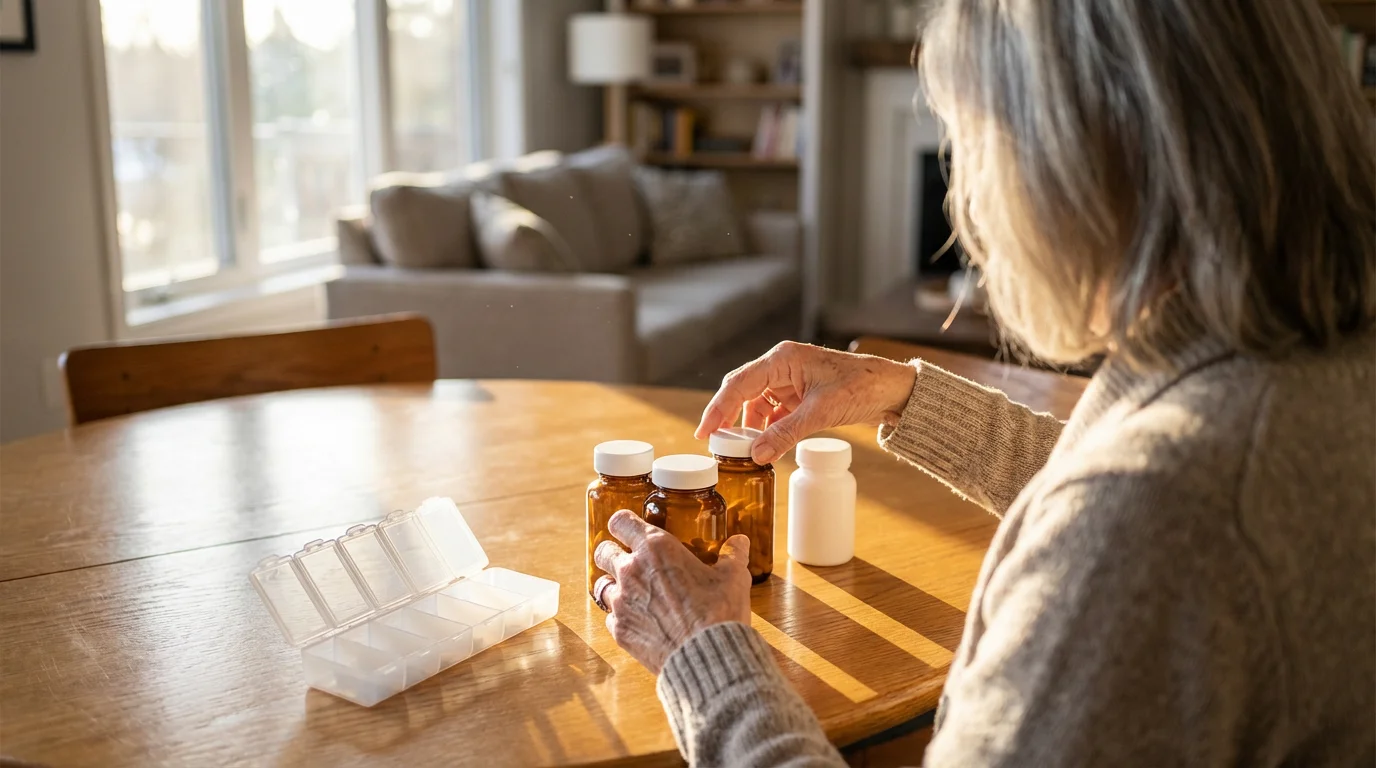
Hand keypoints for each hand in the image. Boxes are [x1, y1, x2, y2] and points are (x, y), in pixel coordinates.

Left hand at [593, 510, 751, 673]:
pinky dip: (621, 616)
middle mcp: (631, 570)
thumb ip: (733, 555)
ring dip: (614, 586)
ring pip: (601, 585)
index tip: (629, 529)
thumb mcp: (733, 577)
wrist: (706, 656)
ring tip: (632, 592)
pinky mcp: (620, 630)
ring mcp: (622, 602)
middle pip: (603, 551)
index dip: (623, 524)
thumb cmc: (718, 611)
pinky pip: (610, 617)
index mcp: (656, 548)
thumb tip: (739, 542)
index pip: (621, 522)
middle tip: (628, 560)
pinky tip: (640, 620)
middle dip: (612, 553)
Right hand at [695, 341, 917, 463]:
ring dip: (751, 428)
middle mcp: (782, 366)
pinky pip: (774, 412)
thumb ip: (786, 433)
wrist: (894, 390)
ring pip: (757, 405)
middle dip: (729, 420)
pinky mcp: (800, 395)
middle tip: (716, 447)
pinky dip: (768, 430)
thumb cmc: (862, 387)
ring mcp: (790, 381)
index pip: (739, 383)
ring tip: (744, 453)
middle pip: (742, 392)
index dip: (717, 409)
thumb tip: (757, 455)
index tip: (704, 432)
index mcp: (783, 359)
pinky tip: (766, 447)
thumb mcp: (821, 413)